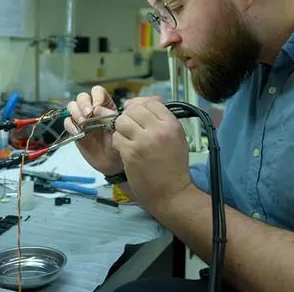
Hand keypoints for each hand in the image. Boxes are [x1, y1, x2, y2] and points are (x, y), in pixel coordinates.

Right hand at [64, 86, 122, 175]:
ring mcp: (82, 119)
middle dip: (84, 104)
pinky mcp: (74, 130)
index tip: (98, 107)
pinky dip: (70, 125)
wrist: (112, 162)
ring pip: (72, 106)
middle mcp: (92, 109)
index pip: (97, 91)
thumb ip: (109, 117)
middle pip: (82, 97)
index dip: (96, 96)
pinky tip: (77, 131)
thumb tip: (97, 109)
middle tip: (88, 115)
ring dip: (76, 112)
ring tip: (83, 123)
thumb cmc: (118, 143)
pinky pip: (67, 122)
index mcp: (105, 105)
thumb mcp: (117, 129)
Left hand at [112, 98, 191, 213]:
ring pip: (122, 121)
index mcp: (171, 124)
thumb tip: (147, 101)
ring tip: (128, 139)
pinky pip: (116, 138)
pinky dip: (118, 143)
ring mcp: (143, 141)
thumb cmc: (174, 167)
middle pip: (133, 109)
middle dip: (128, 117)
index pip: (151, 102)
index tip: (137, 115)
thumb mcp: (176, 137)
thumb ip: (162, 119)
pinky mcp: (131, 153)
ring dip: (121, 130)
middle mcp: (158, 130)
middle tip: (130, 129)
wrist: (172, 193)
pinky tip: (125, 150)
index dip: (140, 106)